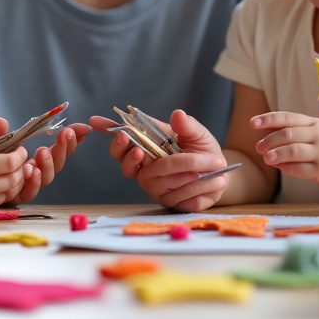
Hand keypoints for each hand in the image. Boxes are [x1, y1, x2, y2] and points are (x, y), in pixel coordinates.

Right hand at [0, 115, 30, 211]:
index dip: (19, 156)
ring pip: (8, 193)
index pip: (9, 163)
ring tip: (14, 171)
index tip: (20, 149)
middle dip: (20, 169)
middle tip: (20, 160)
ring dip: (15, 182)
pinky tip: (3, 183)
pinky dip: (5, 193)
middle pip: (13, 179)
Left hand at [7, 123, 90, 204]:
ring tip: (43, 151)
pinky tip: (32, 171)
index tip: (84, 128)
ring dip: (49, 164)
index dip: (71, 139)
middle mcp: (29, 170)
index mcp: (27, 155)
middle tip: (66, 133)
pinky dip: (33, 183)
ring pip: (46, 178)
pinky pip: (27, 194)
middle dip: (65, 148)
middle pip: (57, 162)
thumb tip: (4, 124)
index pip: (55, 147)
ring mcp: (22, 184)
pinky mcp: (11, 198)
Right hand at [89, 110, 228, 211]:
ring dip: (187, 169)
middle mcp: (146, 169)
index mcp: (147, 147)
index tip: (96, 122)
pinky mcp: (170, 203)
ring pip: (157, 181)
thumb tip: (177, 115)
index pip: (122, 141)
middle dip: (133, 156)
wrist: (222, 174)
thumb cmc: (204, 150)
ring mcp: (156, 188)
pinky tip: (210, 180)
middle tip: (139, 149)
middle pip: (127, 166)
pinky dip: (198, 187)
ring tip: (210, 163)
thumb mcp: (198, 134)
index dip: (109, 131)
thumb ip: (188, 125)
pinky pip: (177, 196)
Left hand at [251, 111, 318, 186]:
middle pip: (287, 134)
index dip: (268, 119)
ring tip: (266, 158)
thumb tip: (266, 133)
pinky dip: (286, 168)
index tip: (252, 123)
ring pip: (292, 151)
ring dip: (275, 154)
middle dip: (269, 140)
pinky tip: (281, 168)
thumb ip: (296, 130)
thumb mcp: (317, 130)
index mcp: (314, 123)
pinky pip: (299, 169)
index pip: (288, 118)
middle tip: (258, 147)